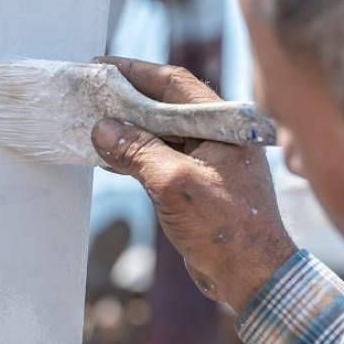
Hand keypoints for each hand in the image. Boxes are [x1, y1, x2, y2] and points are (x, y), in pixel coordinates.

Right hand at [91, 58, 296, 314]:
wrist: (253, 277)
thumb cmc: (227, 229)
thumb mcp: (175, 184)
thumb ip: (138, 152)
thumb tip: (104, 130)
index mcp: (225, 125)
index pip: (175, 83)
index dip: (137, 72)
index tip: (102, 66)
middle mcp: (219, 136)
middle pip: (165, 106)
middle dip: (126, 99)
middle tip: (90, 92)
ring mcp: (208, 161)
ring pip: (160, 134)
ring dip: (128, 129)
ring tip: (92, 120)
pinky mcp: (198, 186)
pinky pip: (161, 159)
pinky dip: (135, 155)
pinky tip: (107, 155)